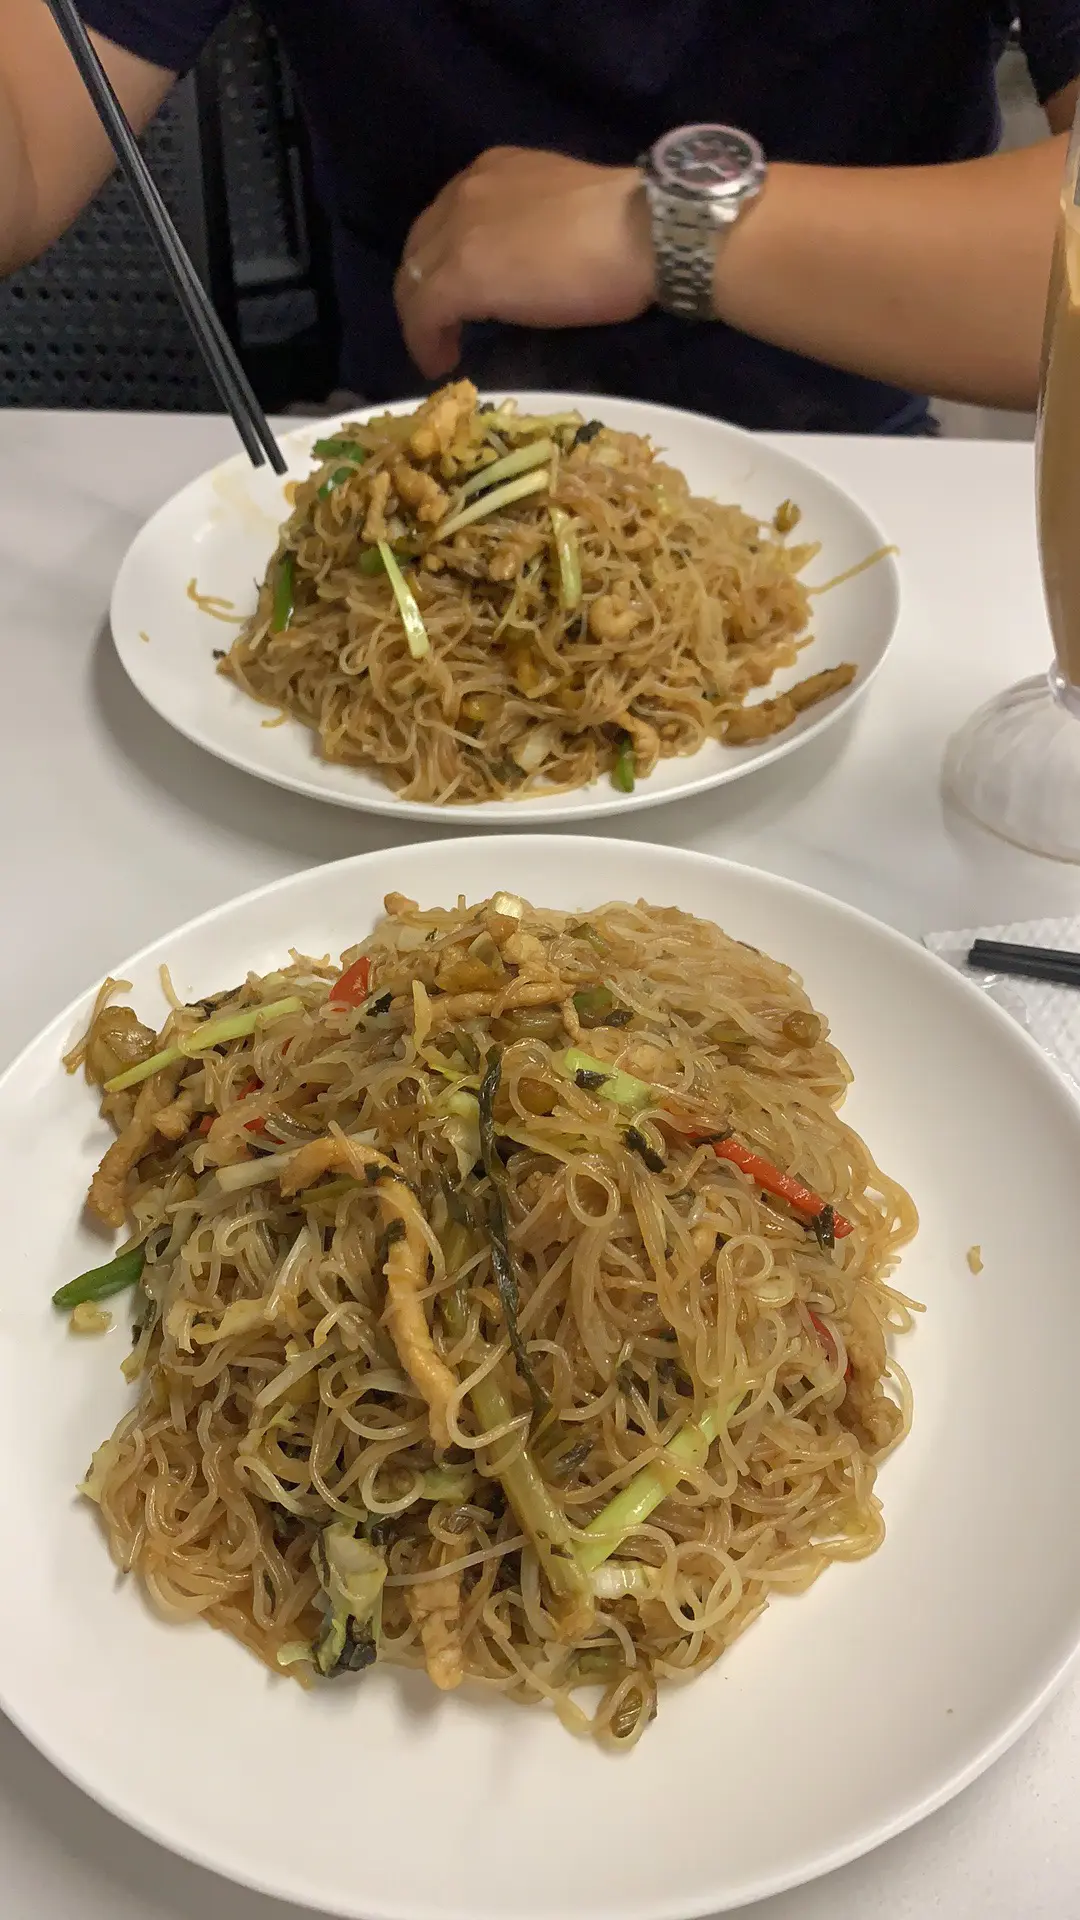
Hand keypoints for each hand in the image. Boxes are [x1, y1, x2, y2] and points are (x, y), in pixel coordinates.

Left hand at [394, 147, 654, 378]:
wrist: (641, 233)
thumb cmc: (625, 228)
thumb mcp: (562, 211)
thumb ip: (528, 225)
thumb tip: (521, 263)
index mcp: (494, 169)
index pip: (448, 218)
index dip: (445, 260)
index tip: (458, 295)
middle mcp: (466, 191)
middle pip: (421, 247)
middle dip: (424, 289)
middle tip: (441, 327)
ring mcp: (459, 232)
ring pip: (413, 279)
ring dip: (422, 319)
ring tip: (440, 348)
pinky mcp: (460, 276)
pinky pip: (423, 312)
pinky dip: (424, 342)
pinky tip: (440, 362)